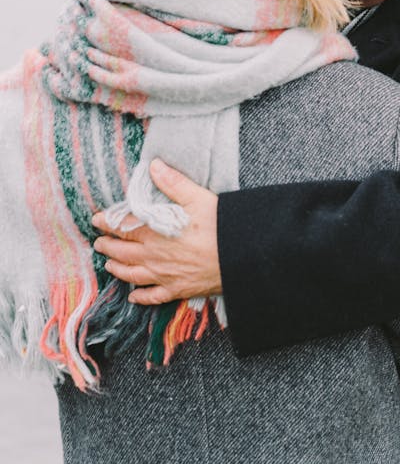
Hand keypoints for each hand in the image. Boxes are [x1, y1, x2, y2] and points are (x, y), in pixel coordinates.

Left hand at [92, 159, 220, 305]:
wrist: (239, 256)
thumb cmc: (219, 225)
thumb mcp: (197, 197)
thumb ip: (172, 183)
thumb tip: (152, 166)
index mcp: (156, 231)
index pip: (124, 226)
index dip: (108, 222)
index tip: (96, 220)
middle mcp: (154, 256)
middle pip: (123, 252)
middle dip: (108, 246)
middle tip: (98, 243)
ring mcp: (164, 275)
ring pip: (132, 274)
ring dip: (117, 269)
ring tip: (109, 265)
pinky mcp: (177, 289)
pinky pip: (153, 296)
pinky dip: (141, 297)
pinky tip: (133, 296)